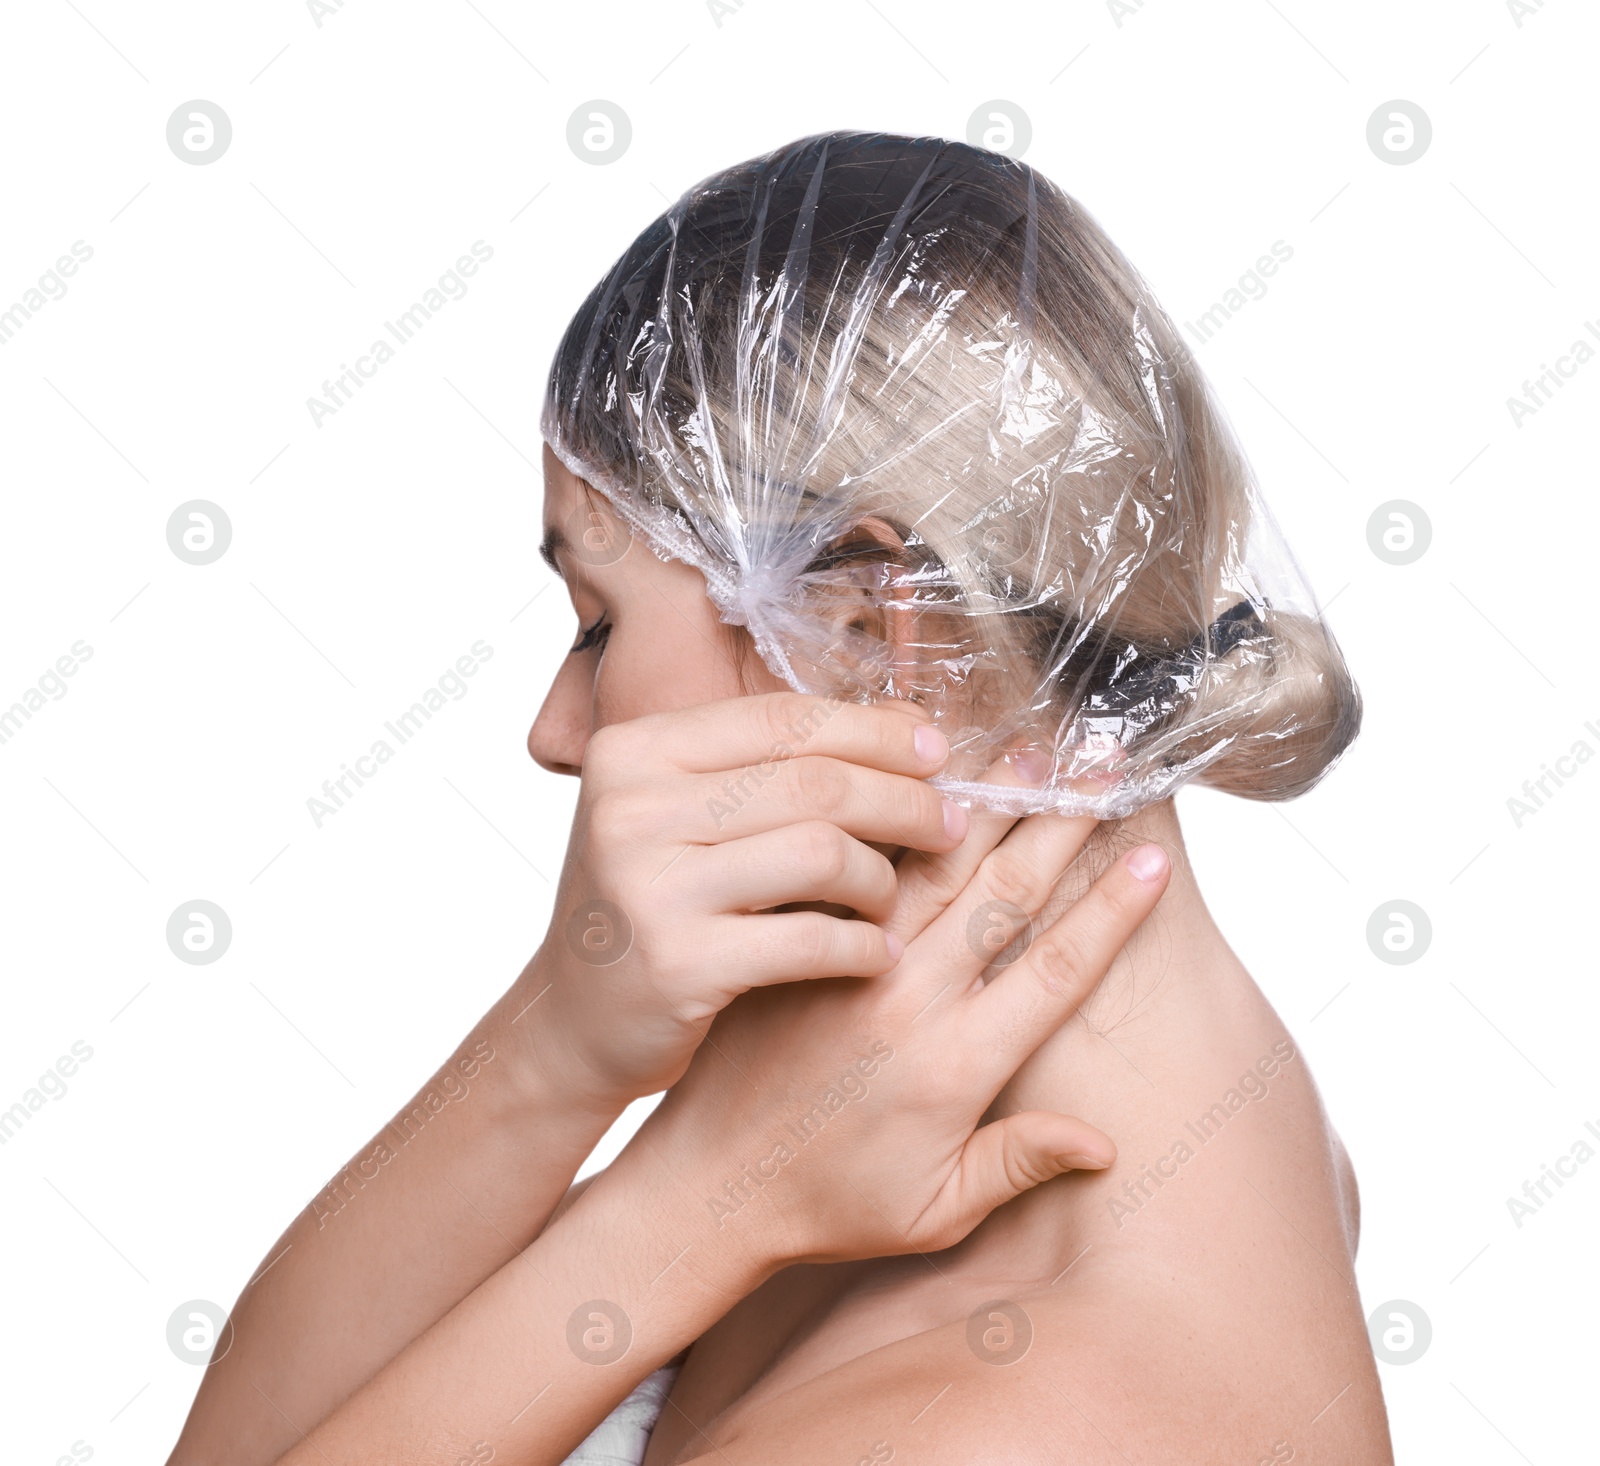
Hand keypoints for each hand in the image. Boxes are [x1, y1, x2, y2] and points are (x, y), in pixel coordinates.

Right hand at [514, 692, 968, 1110]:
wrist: (573, 1021)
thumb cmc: (653, 905)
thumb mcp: (686, 818)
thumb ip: (774, 768)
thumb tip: (907, 724)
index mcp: (636, 751)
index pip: (783, 717)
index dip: (874, 730)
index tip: (936, 751)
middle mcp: (631, 807)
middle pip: (815, 781)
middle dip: (903, 801)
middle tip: (950, 825)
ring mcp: (648, 885)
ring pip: (822, 853)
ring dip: (882, 878)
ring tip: (892, 900)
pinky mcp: (677, 964)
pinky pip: (810, 940)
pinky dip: (861, 948)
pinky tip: (878, 955)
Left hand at [621, 794, 1170, 1267]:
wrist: (708, 1184)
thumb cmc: (829, 1206)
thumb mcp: (935, 1210)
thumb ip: (1019, 1163)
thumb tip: (1106, 1141)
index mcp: (955, 1067)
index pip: (1054, 970)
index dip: (1110, 912)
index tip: (1154, 859)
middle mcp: (908, 1003)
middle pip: (1001, 894)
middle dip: (1057, 825)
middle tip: (1097, 764)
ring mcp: (850, 966)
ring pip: (931, 868)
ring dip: (984, 806)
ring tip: (1027, 754)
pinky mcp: (800, 945)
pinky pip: (858, 871)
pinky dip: (895, 824)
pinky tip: (919, 782)